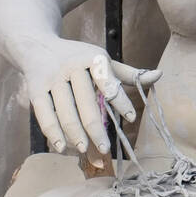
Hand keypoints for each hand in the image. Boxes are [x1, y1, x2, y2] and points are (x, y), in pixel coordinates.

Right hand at [24, 39, 160, 158]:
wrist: (38, 46)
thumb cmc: (79, 58)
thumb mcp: (103, 61)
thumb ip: (129, 73)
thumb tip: (159, 76)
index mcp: (93, 59)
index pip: (109, 82)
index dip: (121, 101)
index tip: (132, 119)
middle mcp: (71, 67)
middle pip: (85, 102)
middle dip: (95, 128)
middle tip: (104, 149)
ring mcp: (52, 79)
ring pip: (64, 111)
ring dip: (74, 133)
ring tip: (84, 150)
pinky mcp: (35, 90)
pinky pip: (44, 114)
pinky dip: (53, 132)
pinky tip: (61, 147)